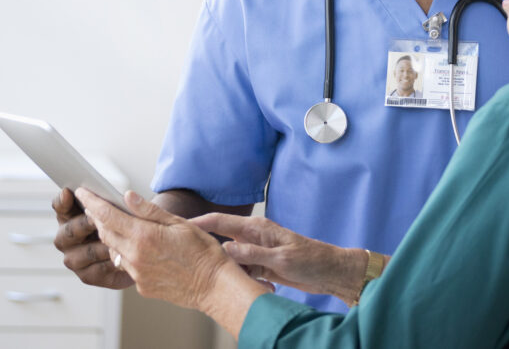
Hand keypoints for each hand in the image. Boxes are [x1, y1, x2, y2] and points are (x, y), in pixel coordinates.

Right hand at [52, 188, 132, 288]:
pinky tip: (122, 257)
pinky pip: (97, 270)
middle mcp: (67, 239)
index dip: (62, 200)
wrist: (139, 252)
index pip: (61, 207)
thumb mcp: (121, 208)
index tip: (69, 192)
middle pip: (68, 231)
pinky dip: (110, 263)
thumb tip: (125, 195)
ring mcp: (75, 259)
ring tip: (117, 240)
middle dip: (84, 224)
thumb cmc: (125, 224)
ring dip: (101, 245)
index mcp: (70, 217)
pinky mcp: (88, 276)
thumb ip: (113, 202)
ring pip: (85, 252)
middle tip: (97, 218)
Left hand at [78, 188, 231, 309]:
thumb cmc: (203, 252)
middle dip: (97, 218)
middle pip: (105, 232)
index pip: (107, 215)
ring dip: (111, 236)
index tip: (82, 193)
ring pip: (114, 250)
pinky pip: (127, 266)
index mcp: (144, 237)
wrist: (214, 286)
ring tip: (116, 224)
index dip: (92, 202)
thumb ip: (149, 210)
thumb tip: (127, 196)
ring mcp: (137, 273)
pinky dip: (127, 253)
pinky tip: (138, 247)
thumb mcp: (179, 223)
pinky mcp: (141, 286)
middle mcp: (135, 257)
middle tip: (95, 205)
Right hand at [191, 213, 369, 306]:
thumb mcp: (281, 258)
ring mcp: (257, 251)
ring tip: (237, 282)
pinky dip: (246, 281)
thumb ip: (253, 254)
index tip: (177, 227)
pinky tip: (262, 288)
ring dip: (232, 272)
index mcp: (257, 228)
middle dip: (207, 250)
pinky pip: (244, 271)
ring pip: (231, 260)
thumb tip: (225, 248)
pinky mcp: (263, 265)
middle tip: (189, 261)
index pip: (220, 221)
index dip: (198, 223)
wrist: (331, 272)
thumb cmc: (311, 260)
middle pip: (221, 240)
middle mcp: (254, 237)